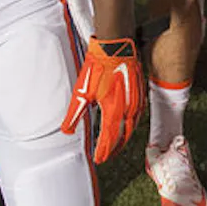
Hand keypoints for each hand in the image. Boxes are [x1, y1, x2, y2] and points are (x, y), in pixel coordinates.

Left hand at [60, 36, 144, 162]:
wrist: (115, 47)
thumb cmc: (98, 67)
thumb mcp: (81, 92)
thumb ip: (74, 115)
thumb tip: (66, 130)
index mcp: (112, 109)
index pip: (109, 138)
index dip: (104, 151)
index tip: (99, 158)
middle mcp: (127, 107)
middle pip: (123, 135)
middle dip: (115, 148)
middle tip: (108, 155)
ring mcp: (136, 100)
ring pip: (133, 126)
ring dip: (125, 137)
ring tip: (117, 144)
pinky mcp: (139, 92)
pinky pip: (138, 114)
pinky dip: (133, 124)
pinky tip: (129, 123)